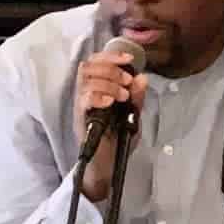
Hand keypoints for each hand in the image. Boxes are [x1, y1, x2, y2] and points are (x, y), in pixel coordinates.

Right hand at [73, 44, 148, 202]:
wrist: (109, 168)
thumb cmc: (118, 142)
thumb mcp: (133, 117)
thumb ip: (137, 99)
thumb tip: (142, 77)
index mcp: (98, 91)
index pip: (96, 62)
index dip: (111, 56)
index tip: (129, 60)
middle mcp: (86, 96)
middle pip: (87, 66)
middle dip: (110, 67)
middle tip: (126, 82)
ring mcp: (82, 108)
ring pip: (85, 80)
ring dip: (107, 82)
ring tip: (123, 96)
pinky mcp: (81, 121)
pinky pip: (83, 101)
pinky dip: (98, 96)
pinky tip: (111, 102)